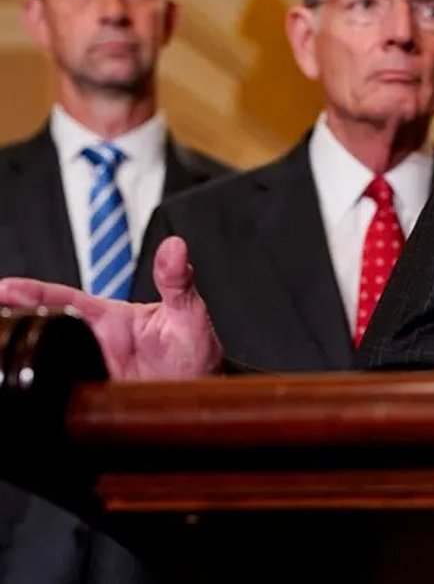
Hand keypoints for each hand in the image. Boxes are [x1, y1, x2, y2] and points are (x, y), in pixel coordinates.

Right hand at [0, 236, 222, 379]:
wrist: (202, 393)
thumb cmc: (195, 351)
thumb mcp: (189, 315)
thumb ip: (179, 282)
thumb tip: (175, 247)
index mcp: (108, 317)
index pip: (61, 299)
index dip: (31, 293)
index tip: (6, 288)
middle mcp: (90, 341)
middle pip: (41, 329)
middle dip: (13, 321)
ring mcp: (86, 370)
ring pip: (42, 361)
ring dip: (21, 357)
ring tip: (3, 354)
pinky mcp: (85, 399)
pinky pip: (55, 394)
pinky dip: (37, 393)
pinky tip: (23, 394)